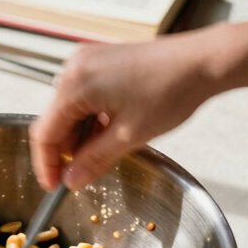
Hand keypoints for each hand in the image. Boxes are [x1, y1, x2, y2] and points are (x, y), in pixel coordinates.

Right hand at [29, 29, 214, 191]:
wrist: (202, 61)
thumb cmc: (171, 90)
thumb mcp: (129, 136)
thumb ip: (94, 160)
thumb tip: (71, 181)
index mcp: (75, 84)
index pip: (45, 132)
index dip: (47, 164)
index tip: (54, 186)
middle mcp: (74, 67)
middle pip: (55, 119)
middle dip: (66, 150)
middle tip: (81, 175)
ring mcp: (87, 60)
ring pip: (70, 109)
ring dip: (81, 135)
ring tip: (103, 153)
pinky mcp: (102, 60)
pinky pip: (84, 95)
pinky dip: (91, 118)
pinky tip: (110, 131)